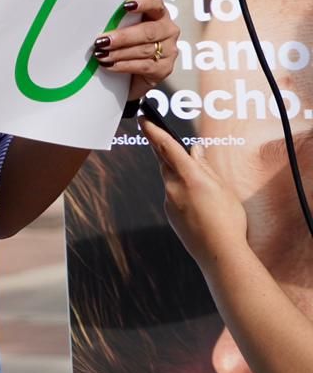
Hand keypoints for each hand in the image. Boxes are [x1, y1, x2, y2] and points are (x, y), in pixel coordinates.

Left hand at [92, 0, 178, 95]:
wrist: (132, 74)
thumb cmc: (125, 45)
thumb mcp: (121, 28)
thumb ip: (115, 21)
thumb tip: (91, 17)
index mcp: (157, 14)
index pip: (155, 3)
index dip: (143, 3)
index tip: (126, 5)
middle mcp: (167, 30)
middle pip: (148, 31)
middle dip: (122, 37)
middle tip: (102, 41)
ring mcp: (169, 50)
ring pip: (143, 50)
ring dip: (118, 53)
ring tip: (101, 54)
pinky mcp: (164, 69)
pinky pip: (143, 66)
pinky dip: (123, 65)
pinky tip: (110, 64)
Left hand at [143, 116, 249, 272]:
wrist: (219, 253)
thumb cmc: (228, 221)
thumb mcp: (223, 189)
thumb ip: (206, 167)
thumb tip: (195, 151)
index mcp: (190, 176)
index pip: (167, 147)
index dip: (154, 131)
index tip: (144, 119)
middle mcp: (174, 186)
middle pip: (164, 161)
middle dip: (162, 148)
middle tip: (159, 135)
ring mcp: (169, 201)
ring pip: (169, 178)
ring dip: (177, 173)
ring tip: (198, 182)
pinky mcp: (169, 213)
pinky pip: (172, 195)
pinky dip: (181, 192)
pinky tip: (197, 203)